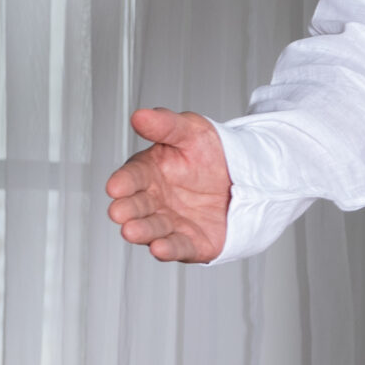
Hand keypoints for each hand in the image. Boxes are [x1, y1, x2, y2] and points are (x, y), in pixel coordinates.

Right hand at [104, 108, 234, 262]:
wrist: (248, 176)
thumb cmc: (212, 153)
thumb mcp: (192, 131)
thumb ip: (166, 125)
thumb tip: (140, 115)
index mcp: (149, 172)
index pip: (131, 177)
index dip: (123, 182)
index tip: (116, 186)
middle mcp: (155, 200)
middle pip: (136, 206)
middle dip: (127, 209)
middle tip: (119, 212)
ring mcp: (172, 222)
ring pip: (152, 229)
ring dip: (142, 231)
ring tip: (132, 230)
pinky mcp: (191, 241)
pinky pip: (179, 247)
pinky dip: (168, 249)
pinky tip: (159, 248)